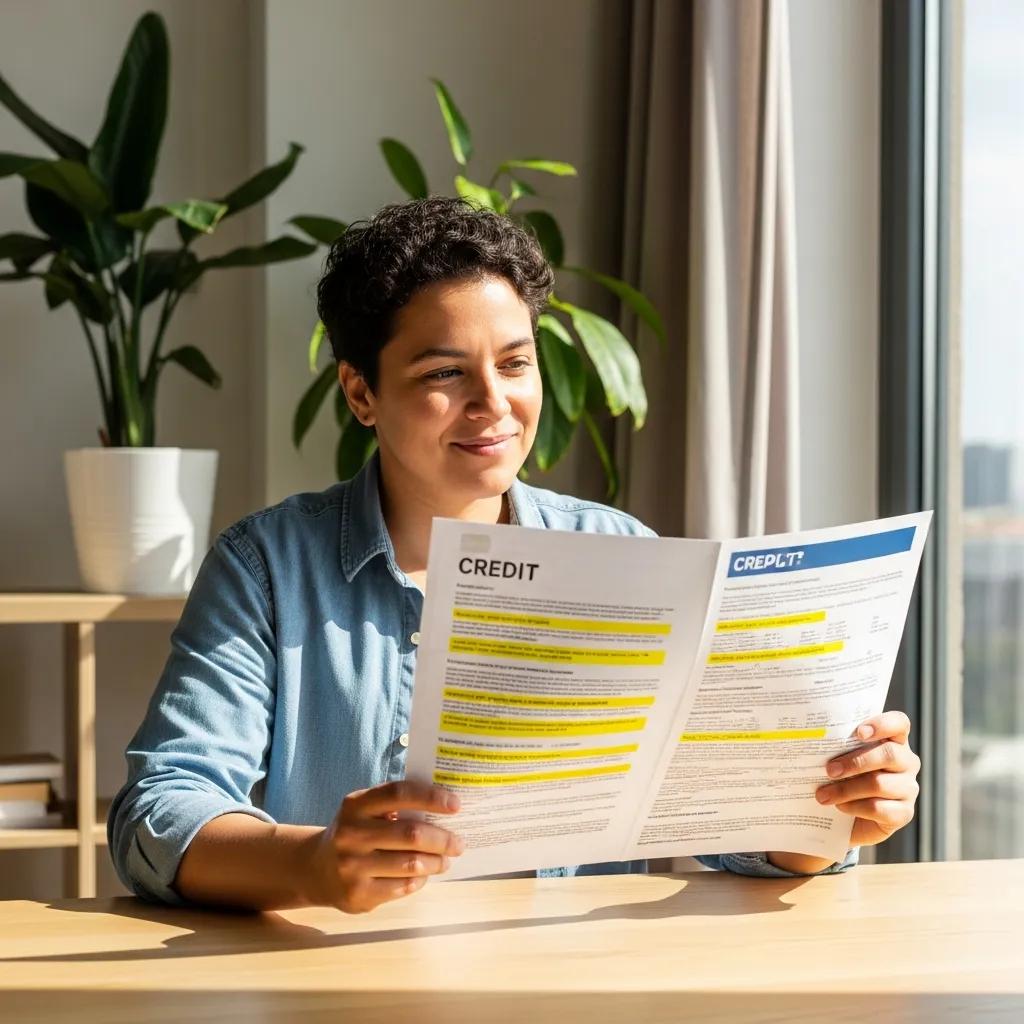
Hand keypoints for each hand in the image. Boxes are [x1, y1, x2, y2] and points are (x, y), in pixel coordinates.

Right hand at [303, 781, 463, 912]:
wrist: (316, 869)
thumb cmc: (355, 833)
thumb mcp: (365, 811)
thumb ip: (396, 806)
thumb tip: (445, 809)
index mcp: (355, 805)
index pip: (399, 793)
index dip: (430, 797)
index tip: (456, 804)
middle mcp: (351, 833)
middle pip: (410, 833)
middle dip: (442, 839)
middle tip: (458, 843)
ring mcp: (352, 866)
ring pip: (410, 864)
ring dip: (436, 862)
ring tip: (446, 860)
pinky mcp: (357, 894)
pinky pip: (401, 887)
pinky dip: (419, 880)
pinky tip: (424, 875)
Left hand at [816, 710, 920, 847]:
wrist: (847, 817)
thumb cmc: (842, 777)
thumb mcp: (839, 757)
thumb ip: (836, 745)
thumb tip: (811, 735)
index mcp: (893, 741)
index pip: (899, 723)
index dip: (883, 725)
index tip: (859, 733)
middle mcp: (906, 762)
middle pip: (889, 755)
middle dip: (855, 762)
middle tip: (829, 770)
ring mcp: (908, 788)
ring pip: (880, 784)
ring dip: (846, 789)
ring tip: (823, 794)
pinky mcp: (904, 813)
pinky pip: (879, 808)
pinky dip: (855, 807)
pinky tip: (840, 807)